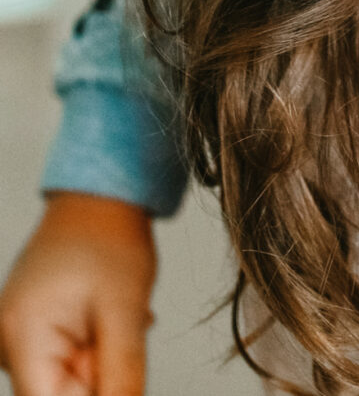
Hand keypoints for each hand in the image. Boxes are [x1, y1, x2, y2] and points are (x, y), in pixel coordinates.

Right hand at [0, 193, 155, 395]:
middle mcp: (9, 344)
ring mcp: (18, 339)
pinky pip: (67, 363)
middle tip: (121, 336)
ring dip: (101, 363)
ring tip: (118, 322)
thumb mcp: (126, 311)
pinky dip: (96, 351)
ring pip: (68, 382)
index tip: (119, 379)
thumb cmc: (110, 241)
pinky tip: (111, 321)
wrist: (100, 201)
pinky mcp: (33, 334)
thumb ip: (122, 373)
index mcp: (22, 339)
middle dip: (100, 379)